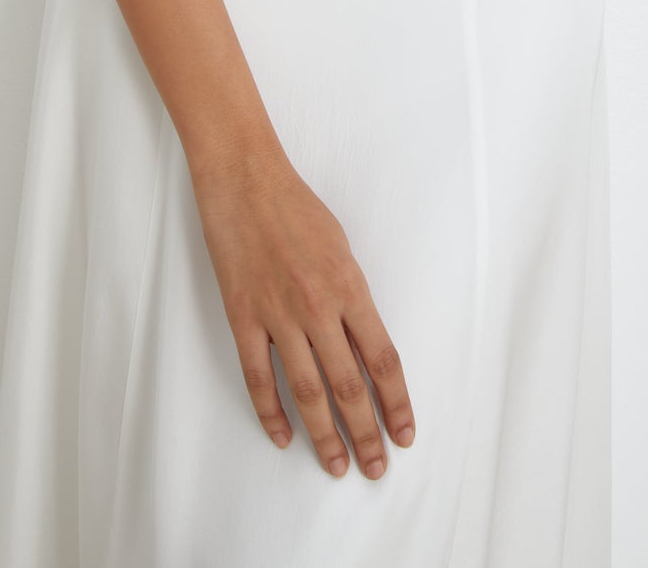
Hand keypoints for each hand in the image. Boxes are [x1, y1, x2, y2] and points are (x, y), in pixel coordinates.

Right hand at [189, 145, 416, 479]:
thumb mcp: (341, 246)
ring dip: (324, 435)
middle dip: (366, 433)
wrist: (244, 178)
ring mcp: (278, 315)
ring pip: (307, 392)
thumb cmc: (295, 205)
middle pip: (349, 386)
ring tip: (336, 467)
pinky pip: (259, 377)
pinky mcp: (242, 317)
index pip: (382, 360)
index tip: (405, 434)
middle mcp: (318, 307)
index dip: (396, 403)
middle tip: (376, 469)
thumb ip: (352, 295)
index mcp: (350, 287)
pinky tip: (283, 437)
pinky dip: (271, 412)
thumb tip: (361, 340)